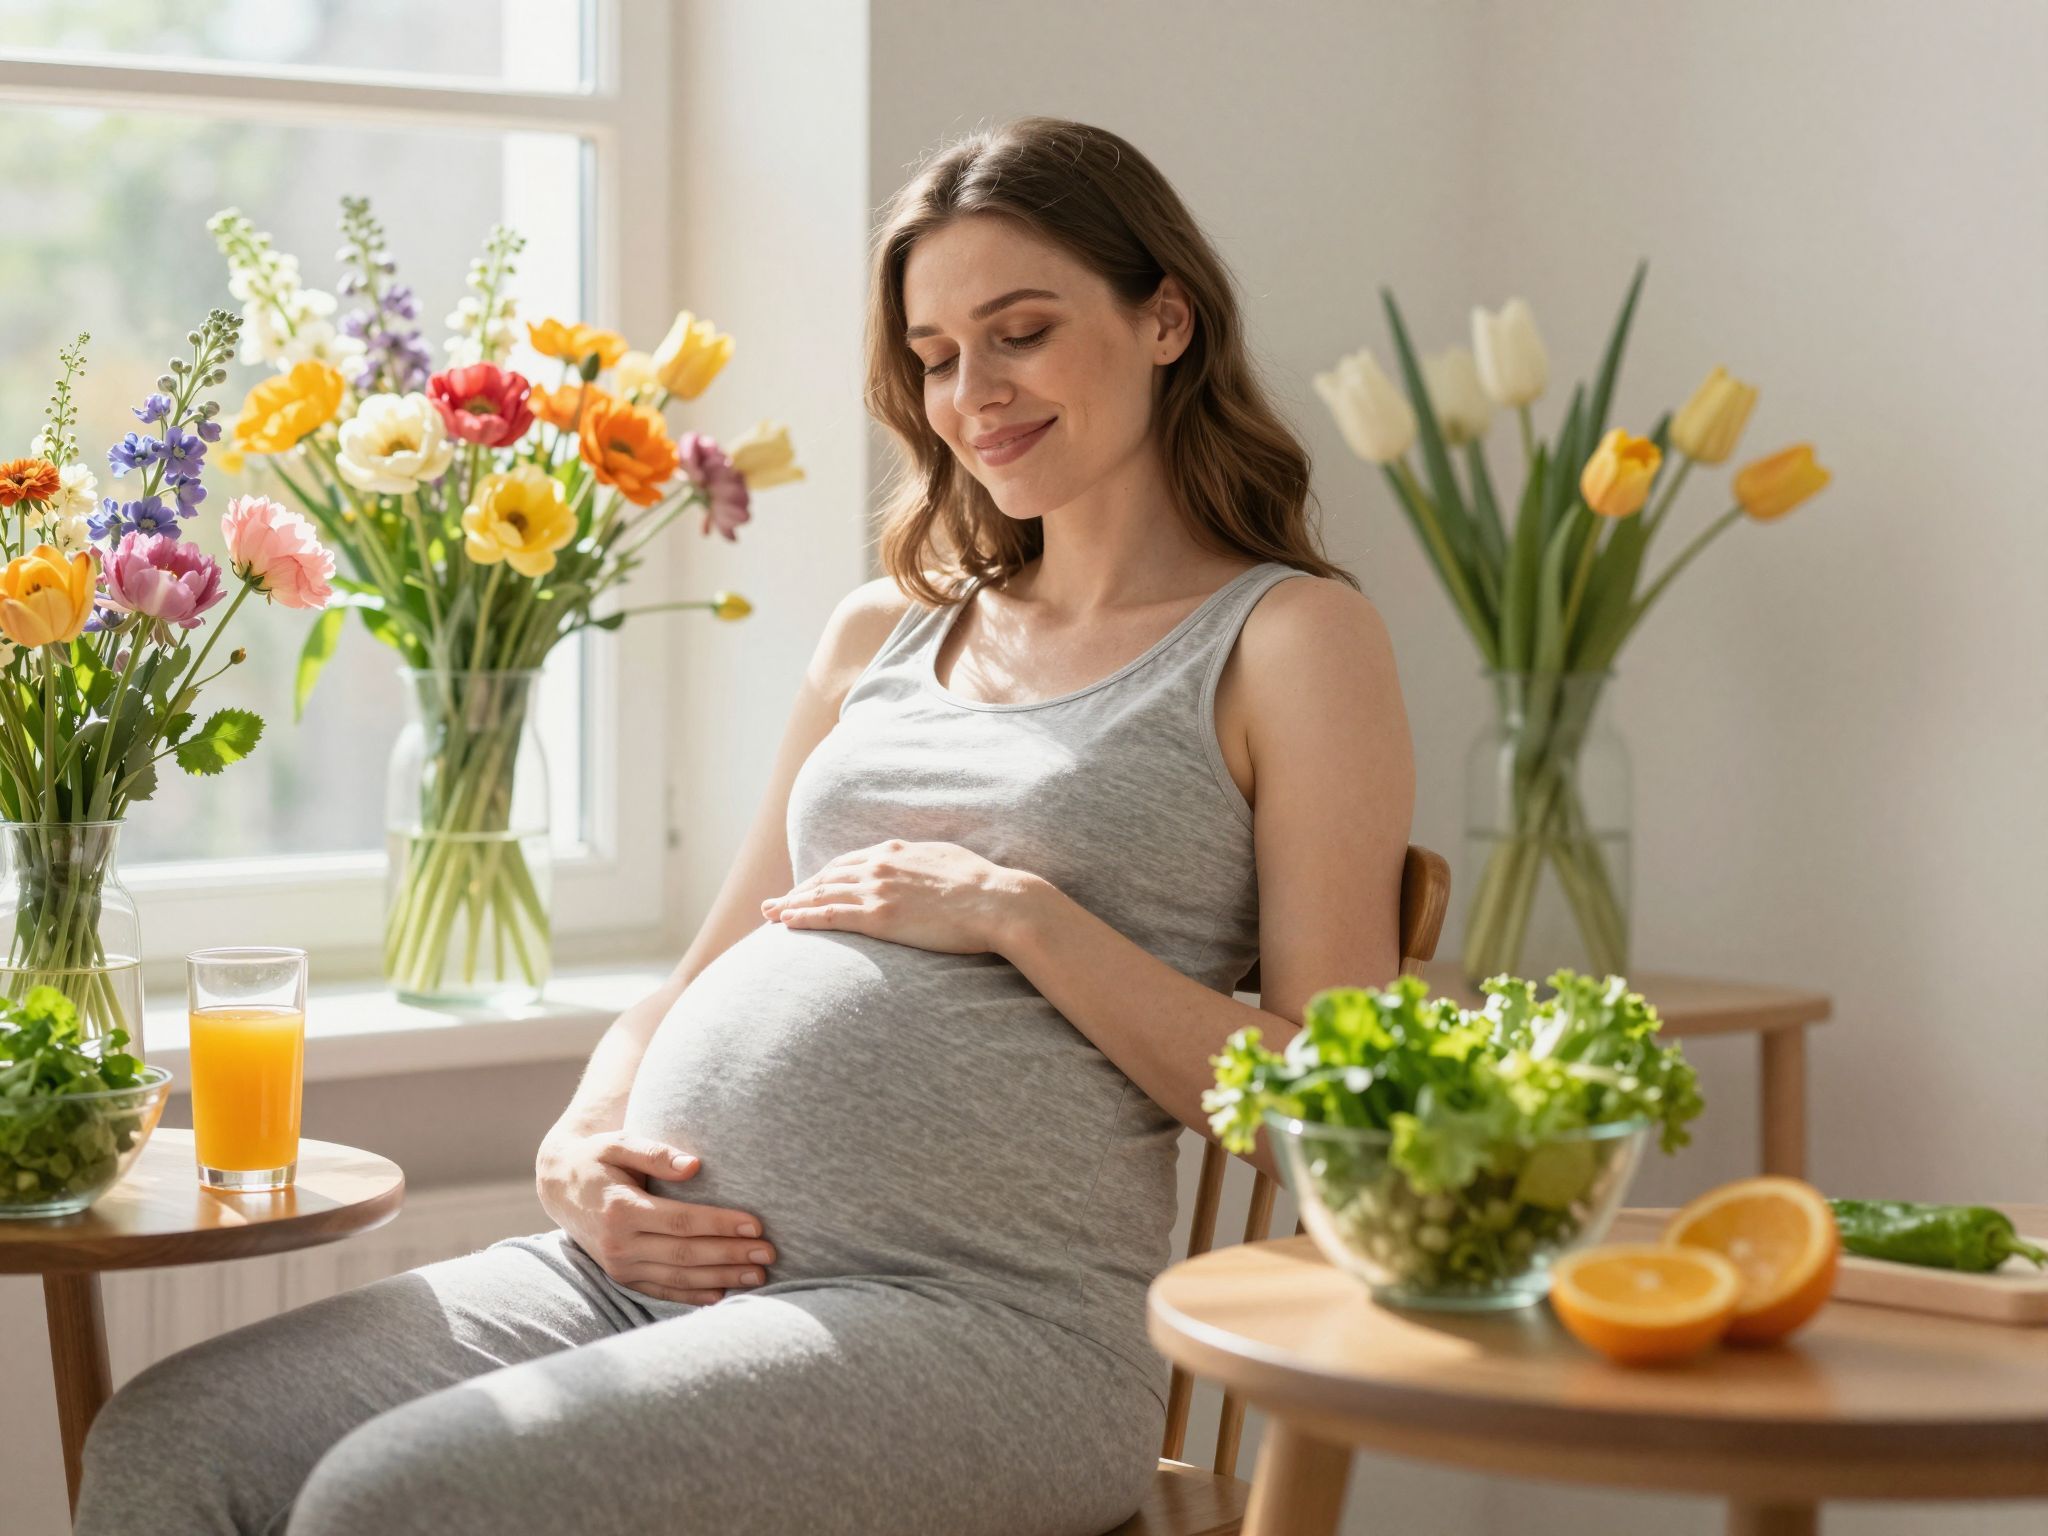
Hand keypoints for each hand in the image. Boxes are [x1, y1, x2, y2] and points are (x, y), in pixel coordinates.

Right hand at [535, 1129, 774, 1304]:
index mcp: (620, 1209)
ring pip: (678, 1277)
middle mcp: (618, 1243)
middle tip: (769, 1254)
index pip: (681, 1221)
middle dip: (730, 1255)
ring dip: (721, 1278)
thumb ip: (655, 1151)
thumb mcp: (619, 1142)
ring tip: (758, 1276)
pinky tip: (723, 1294)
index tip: (756, 1224)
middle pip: (685, 1253)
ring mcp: (618, 1265)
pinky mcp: (621, 1277)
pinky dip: (692, 1296)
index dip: (720, 1224)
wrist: (559, 1184)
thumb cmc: (597, 1157)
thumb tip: (694, 1165)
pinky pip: (661, 1291)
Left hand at [759, 838, 1032, 953]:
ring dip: (792, 904)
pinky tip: (786, 922)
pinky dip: (804, 917)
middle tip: (776, 902)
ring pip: (822, 894)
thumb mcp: (949, 861)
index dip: (825, 876)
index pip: (848, 863)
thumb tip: (923, 869)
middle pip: (827, 876)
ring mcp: (878, 889)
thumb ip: (926, 863)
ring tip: (770, 914)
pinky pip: (830, 915)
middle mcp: (881, 865)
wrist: (997, 902)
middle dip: (799, 889)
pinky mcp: (879, 916)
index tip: (809, 886)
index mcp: (897, 851)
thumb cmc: (983, 886)